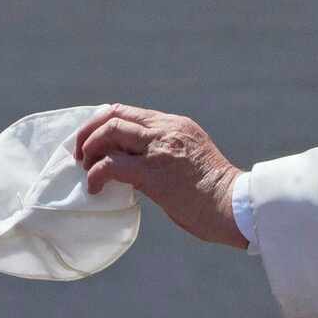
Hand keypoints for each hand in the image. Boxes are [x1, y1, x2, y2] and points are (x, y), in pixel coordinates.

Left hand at [75, 104, 246, 247]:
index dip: (102, 122)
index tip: (91, 140)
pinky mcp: (154, 172)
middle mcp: (166, 129)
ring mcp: (160, 149)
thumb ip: (162, 152)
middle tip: (80, 154)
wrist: (236, 206)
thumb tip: (130, 164)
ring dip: (89, 149)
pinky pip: (112, 165)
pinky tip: (94, 187)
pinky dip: (96, 174)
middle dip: (89, 132)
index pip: (129, 112)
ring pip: (110, 132)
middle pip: (115, 115)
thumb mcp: (189, 157)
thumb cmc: (213, 191)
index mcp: (175, 125)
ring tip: (85, 168)